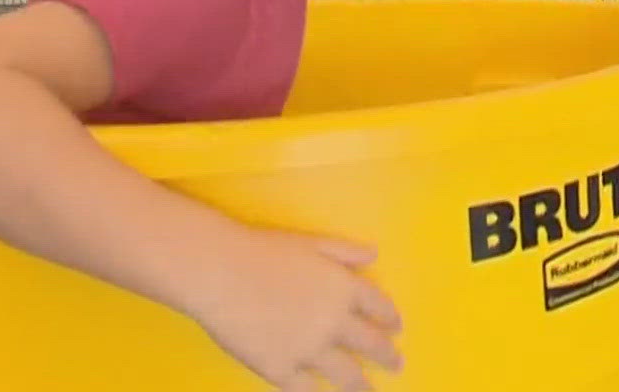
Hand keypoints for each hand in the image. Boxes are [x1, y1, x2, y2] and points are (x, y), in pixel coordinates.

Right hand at [179, 228, 401, 390]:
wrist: (221, 273)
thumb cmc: (264, 251)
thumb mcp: (312, 242)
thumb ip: (345, 251)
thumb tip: (374, 256)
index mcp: (345, 288)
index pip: (379, 307)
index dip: (390, 318)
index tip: (396, 328)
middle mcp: (335, 322)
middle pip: (371, 344)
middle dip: (387, 356)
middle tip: (397, 365)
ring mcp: (309, 349)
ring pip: (346, 375)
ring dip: (361, 386)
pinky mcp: (281, 369)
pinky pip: (306, 390)